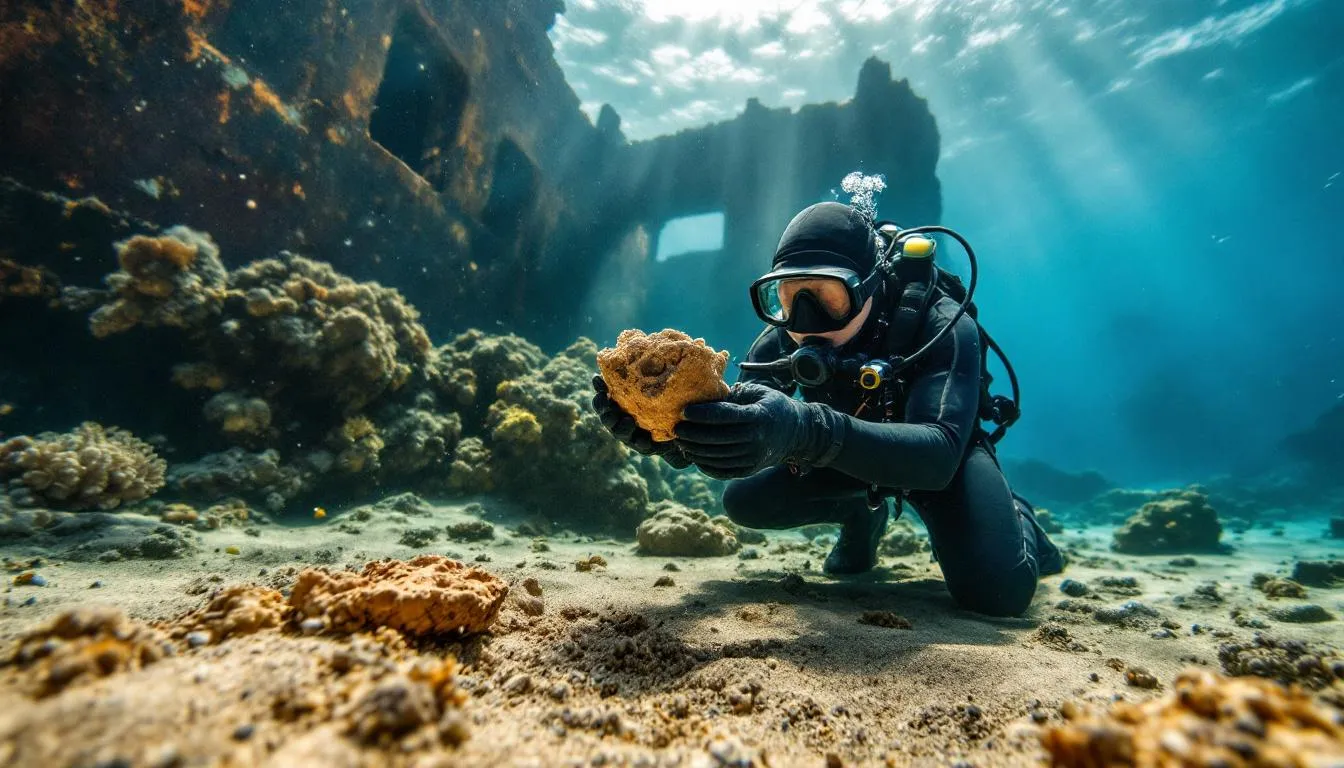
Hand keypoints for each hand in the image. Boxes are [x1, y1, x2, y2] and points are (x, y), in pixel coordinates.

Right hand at [591, 375, 690, 467]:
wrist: (684, 426)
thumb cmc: (667, 400)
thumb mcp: (657, 385)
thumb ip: (646, 372)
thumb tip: (642, 340)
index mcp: (620, 403)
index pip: (603, 395)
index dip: (598, 389)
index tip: (598, 380)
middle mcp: (621, 418)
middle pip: (605, 415)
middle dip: (604, 408)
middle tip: (607, 400)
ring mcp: (631, 434)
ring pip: (618, 431)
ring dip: (620, 426)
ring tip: (628, 421)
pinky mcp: (644, 446)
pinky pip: (639, 445)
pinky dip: (640, 440)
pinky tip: (644, 437)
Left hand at [675, 382, 827, 478]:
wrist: (798, 433)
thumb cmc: (773, 406)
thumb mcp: (759, 392)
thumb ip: (735, 394)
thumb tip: (706, 395)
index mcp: (758, 416)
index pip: (725, 415)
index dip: (702, 414)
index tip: (684, 411)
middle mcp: (756, 439)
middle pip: (717, 439)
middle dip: (692, 434)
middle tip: (676, 429)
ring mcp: (753, 457)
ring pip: (717, 457)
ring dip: (695, 451)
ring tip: (681, 443)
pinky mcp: (750, 469)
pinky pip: (723, 471)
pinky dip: (706, 466)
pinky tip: (694, 456)